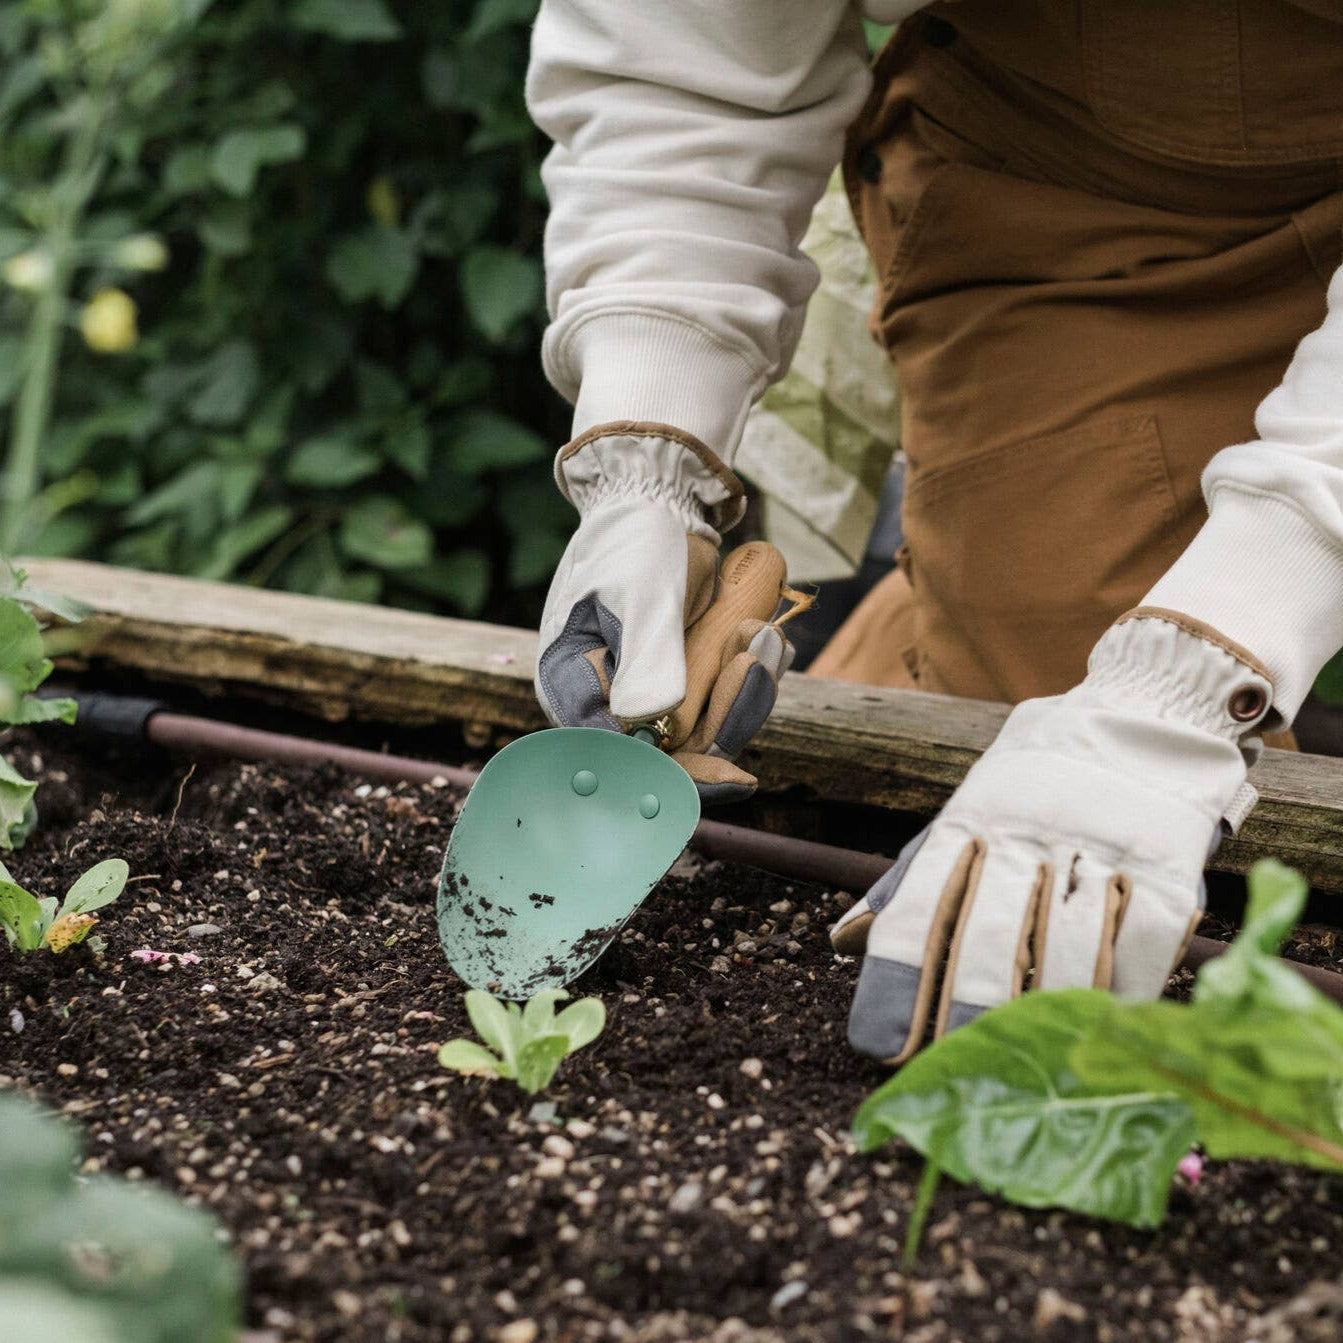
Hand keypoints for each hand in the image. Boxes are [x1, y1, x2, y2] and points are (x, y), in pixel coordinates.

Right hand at [535, 421, 798, 803]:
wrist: (658, 504)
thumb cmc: (634, 542)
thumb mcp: (643, 595)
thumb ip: (648, 659)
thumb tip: (648, 725)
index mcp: (571, 687)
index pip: (618, 756)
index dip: (674, 776)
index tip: (732, 775)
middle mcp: (604, 706)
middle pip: (670, 754)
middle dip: (725, 716)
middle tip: (757, 663)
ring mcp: (646, 699)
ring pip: (704, 732)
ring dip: (744, 693)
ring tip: (760, 631)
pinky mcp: (681, 687)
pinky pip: (721, 707)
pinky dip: (750, 681)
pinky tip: (765, 637)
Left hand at [831, 611, 1275, 1062]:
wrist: (1140, 717)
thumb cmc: (1032, 788)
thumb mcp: (962, 818)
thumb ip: (906, 883)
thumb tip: (839, 941)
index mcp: (968, 822)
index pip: (922, 902)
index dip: (899, 976)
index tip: (876, 1045)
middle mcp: (1028, 832)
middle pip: (994, 930)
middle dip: (972, 1005)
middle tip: (955, 1071)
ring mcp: (1101, 844)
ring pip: (1071, 938)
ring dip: (1050, 1007)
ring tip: (1031, 1066)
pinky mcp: (1167, 859)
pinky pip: (1148, 933)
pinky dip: (1130, 986)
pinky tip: (1108, 1030)